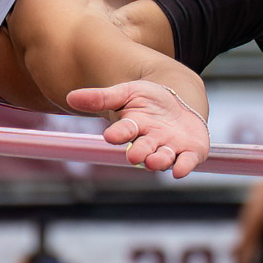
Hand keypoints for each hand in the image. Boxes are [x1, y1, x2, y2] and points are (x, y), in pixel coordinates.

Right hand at [66, 80, 209, 178]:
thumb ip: (101, 97)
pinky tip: (179, 171)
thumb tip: (71, 97)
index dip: (118, 134)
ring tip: (153, 161)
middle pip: (142, 149)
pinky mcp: (191, 152)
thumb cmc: (149, 99)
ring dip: (158, 161)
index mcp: (133, 127)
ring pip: (162, 158)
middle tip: (134, 155)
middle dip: (139, 152)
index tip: (110, 136)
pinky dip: (183, 166)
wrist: (180, 99)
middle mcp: (150, 141)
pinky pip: (186, 162)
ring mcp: (170, 148)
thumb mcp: (126, 92)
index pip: (123, 132)